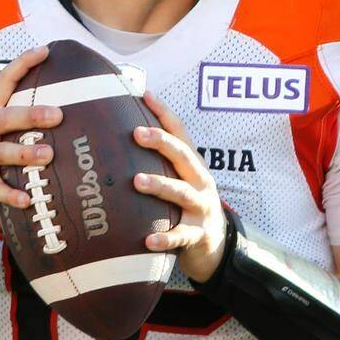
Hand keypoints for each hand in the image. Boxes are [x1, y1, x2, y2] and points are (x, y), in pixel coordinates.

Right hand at [0, 47, 62, 224]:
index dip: (22, 64)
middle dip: (30, 115)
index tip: (45, 51)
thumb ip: (15, 114)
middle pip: (4, 119)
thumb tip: (60, 101)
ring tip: (48, 154)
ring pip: (1, 153)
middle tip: (57, 115)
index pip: (3, 81)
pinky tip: (28, 198)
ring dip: (25, 154)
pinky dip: (12, 194)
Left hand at [132, 91, 226, 283]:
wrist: (216, 245)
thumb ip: (160, 162)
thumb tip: (123, 137)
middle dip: (162, 143)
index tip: (145, 94)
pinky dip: (165, 238)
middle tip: (136, 134)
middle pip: (183, 156)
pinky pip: (180, 236)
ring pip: (181, 193)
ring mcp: (201, 207)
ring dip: (160, 186)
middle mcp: (200, 181)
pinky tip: (148, 240)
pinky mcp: (198, 234)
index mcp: (193, 165)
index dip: (164, 113)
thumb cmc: (187, 206)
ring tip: (137, 182)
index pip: (180, 133)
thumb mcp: (180, 179)